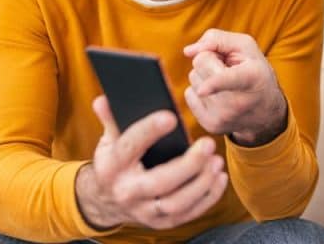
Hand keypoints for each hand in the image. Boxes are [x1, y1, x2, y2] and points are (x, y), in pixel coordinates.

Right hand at [75, 95, 227, 229]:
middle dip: (187, 165)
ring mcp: (144, 211)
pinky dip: (207, 198)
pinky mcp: (160, 222)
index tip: (171, 117)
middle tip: (208, 144)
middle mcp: (127, 192)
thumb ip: (111, 119)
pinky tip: (219, 177)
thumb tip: (104, 100)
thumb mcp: (109, 140)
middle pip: (159, 183)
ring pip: (176, 204)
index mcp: (112, 166)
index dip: (149, 131)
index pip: (129, 147)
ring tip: (216, 161)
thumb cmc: (115, 161)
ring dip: (201, 183)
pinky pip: (188, 214)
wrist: (107, 201)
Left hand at [183, 29, 287, 146]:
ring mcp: (222, 117)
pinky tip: (218, 95)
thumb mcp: (246, 47)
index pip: (228, 79)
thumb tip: (188, 51)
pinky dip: (200, 90)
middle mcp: (236, 102)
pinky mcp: (211, 125)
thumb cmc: (255, 72)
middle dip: (210, 59)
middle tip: (228, 68)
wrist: (266, 111)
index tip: (203, 90)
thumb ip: (218, 39)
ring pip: (193, 78)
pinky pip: (189, 94)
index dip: (215, 83)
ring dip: (205, 76)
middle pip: (200, 63)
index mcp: (251, 78)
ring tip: (225, 83)